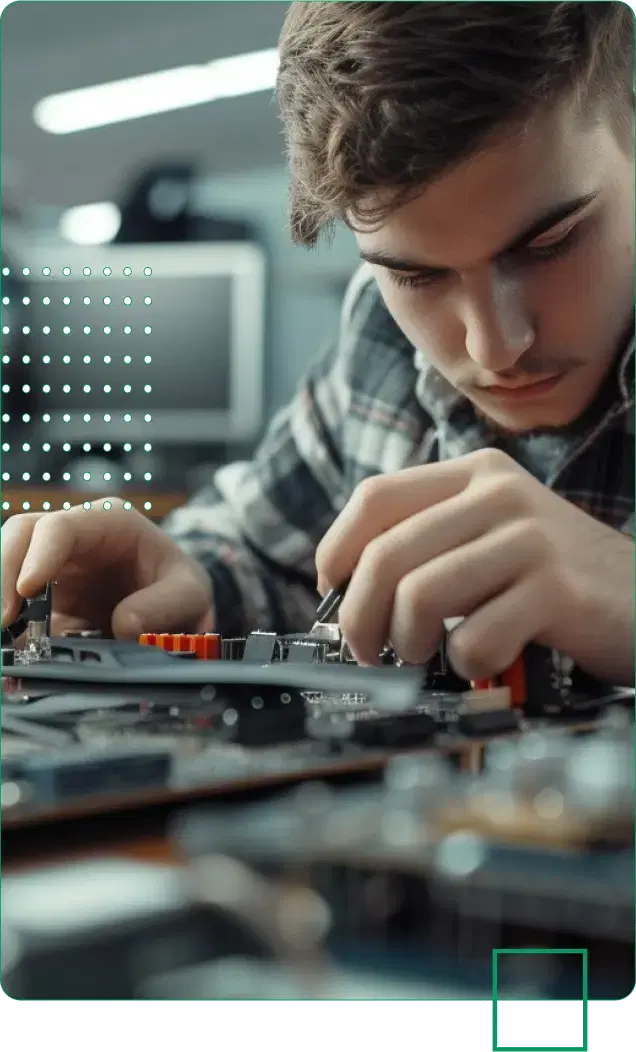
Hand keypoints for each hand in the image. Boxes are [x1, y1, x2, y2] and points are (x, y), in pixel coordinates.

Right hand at [1, 497, 213, 639]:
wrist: (178, 601)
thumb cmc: (180, 584)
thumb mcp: (190, 592)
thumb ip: (164, 606)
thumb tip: (124, 626)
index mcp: (109, 523)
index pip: (60, 527)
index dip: (38, 555)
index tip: (27, 589)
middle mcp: (75, 537)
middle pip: (20, 536)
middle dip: (4, 573)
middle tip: (5, 619)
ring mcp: (56, 565)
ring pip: (10, 563)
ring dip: (4, 597)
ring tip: (8, 634)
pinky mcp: (47, 596)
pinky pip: (19, 603)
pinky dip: (14, 622)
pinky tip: (17, 644)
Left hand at [315, 448, 633, 684]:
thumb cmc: (557, 580)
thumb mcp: (491, 539)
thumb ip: (428, 546)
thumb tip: (345, 590)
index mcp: (475, 475)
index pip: (374, 497)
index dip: (336, 551)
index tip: (333, 593)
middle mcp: (499, 495)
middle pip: (386, 554)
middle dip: (359, 617)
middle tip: (367, 650)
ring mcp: (529, 538)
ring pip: (420, 595)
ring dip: (407, 643)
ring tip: (424, 657)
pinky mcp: (555, 589)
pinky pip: (473, 637)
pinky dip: (465, 664)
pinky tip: (485, 659)